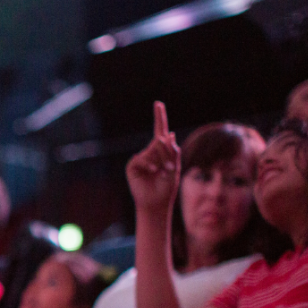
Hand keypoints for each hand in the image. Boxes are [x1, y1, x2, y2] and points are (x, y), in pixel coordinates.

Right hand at [126, 101, 180, 219]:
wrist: (155, 203)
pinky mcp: (133, 166)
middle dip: (167, 154)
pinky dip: (149, 164)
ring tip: (161, 172)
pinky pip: (142, 158)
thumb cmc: (166, 187)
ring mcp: (141, 158)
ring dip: (160, 161)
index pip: (160, 131)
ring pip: (152, 150)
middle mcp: (150, 152)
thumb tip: (167, 135)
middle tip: (169, 169)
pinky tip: (153, 171)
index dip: (159, 117)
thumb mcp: (174, 167)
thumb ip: (172, 151)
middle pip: (160, 141)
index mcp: (161, 151)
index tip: (158, 104)